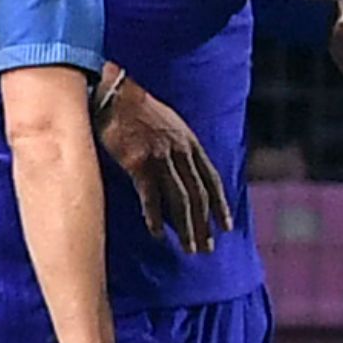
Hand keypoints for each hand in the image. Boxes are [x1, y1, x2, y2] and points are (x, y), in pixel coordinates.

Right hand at [96, 73, 232, 253]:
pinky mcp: (138, 162)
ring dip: (185, 227)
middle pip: (198, 194)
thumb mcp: (172, 124)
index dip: (220, 205)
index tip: (226, 226)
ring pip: (179, 198)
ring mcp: (160, 157)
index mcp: (190, 142)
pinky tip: (158, 233)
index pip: (212, 179)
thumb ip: (182, 147)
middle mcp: (180, 151)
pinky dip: (155, 216)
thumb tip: (187, 172)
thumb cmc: (140, 110)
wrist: (116, 94)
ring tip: (189, 248)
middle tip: (207, 248)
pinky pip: (150, 195)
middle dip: (204, 224)